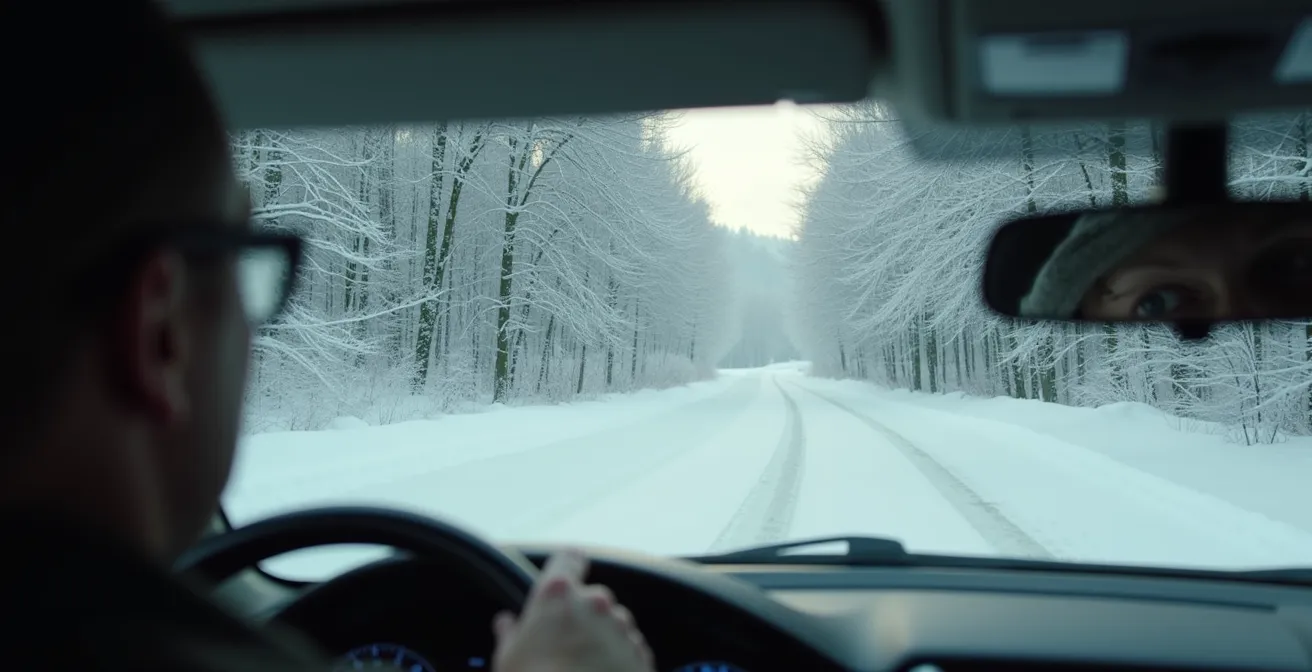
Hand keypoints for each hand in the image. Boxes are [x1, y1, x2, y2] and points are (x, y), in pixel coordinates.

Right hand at [491, 549, 654, 671]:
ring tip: (582, 668)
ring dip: (602, 638)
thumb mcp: (507, 658)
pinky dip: (619, 659)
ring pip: (613, 624)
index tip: (565, 575)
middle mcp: (596, 602)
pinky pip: (629, 649)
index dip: (567, 565)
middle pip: (591, 597)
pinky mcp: (641, 654)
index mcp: (559, 594)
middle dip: (582, 615)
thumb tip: (505, 623)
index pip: (569, 558)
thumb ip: (509, 633)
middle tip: (564, 644)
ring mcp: (622, 628)